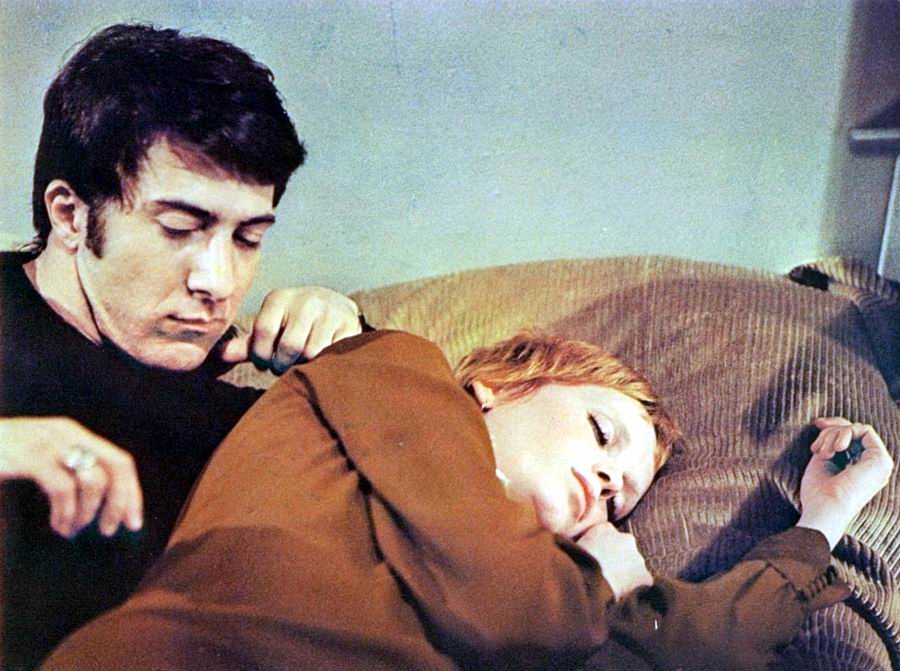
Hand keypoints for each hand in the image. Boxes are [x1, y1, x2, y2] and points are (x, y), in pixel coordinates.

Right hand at [0, 417, 142, 537]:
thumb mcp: (38, 458)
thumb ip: (66, 472)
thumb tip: (98, 508)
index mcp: (73, 434)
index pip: (120, 461)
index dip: (131, 492)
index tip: (133, 522)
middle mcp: (67, 433)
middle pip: (117, 466)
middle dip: (121, 501)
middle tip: (111, 530)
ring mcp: (49, 443)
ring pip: (93, 481)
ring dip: (87, 512)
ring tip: (72, 530)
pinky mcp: (30, 457)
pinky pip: (63, 488)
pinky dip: (66, 512)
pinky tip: (58, 526)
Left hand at [220, 286, 361, 372]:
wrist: (336, 308)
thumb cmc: (294, 324)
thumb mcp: (271, 328)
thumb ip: (247, 344)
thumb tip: (217, 355)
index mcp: (279, 298)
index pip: (262, 333)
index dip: (262, 355)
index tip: (266, 361)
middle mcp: (306, 300)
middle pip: (288, 346)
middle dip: (283, 364)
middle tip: (285, 364)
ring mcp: (330, 311)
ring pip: (311, 353)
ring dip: (305, 365)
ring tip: (303, 361)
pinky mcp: (350, 325)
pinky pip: (332, 353)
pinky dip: (325, 362)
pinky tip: (322, 358)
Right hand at [576, 522, 652, 600]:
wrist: (586, 583)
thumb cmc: (573, 565)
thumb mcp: (572, 546)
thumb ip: (580, 541)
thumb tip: (577, 547)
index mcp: (606, 528)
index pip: (608, 535)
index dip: (602, 548)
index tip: (596, 557)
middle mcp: (626, 538)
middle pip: (624, 548)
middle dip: (617, 558)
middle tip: (604, 572)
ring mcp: (637, 557)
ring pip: (634, 565)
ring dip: (626, 572)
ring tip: (611, 586)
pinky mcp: (645, 576)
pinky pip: (641, 583)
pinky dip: (634, 588)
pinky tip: (621, 595)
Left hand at [797, 417, 893, 548]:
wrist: (824, 509)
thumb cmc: (818, 492)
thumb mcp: (823, 460)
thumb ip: (831, 442)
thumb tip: (829, 424)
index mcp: (861, 468)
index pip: (852, 437)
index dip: (833, 426)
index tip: (816, 424)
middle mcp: (873, 465)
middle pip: (855, 429)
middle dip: (832, 429)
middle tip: (816, 445)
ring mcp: (880, 463)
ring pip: (857, 428)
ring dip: (833, 434)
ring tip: (823, 453)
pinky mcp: (881, 459)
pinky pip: (864, 429)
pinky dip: (844, 433)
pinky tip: (835, 450)